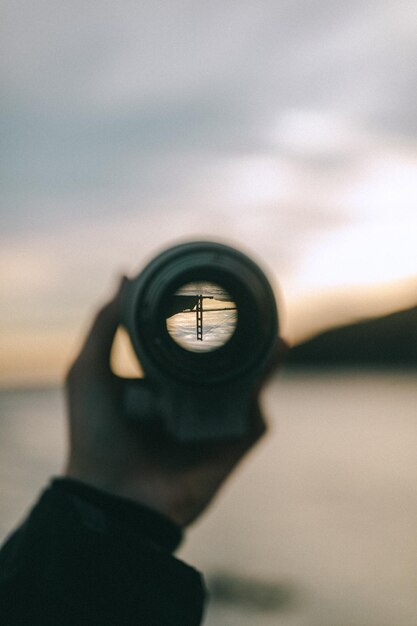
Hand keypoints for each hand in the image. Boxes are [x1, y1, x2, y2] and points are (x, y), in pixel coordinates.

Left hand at [64, 278, 286, 526]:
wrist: (110, 494)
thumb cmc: (94, 434)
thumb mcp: (90, 369)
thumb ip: (105, 323)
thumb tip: (125, 275)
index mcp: (163, 387)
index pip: (190, 350)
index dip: (202, 324)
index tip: (210, 293)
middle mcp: (191, 404)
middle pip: (225, 364)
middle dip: (241, 337)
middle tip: (248, 305)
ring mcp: (214, 424)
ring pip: (248, 383)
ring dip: (262, 355)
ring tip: (272, 323)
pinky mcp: (233, 444)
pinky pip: (257, 411)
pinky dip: (265, 382)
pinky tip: (273, 353)